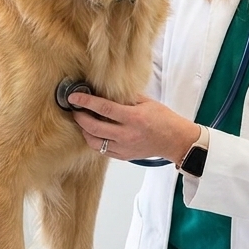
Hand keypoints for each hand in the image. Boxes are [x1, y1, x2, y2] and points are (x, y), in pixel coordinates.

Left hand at [68, 93, 199, 163]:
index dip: (86, 102)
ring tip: (83, 122)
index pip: (103, 108)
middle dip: (80, 118)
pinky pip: (102, 150)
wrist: (175, 140)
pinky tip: (94, 132)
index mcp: (134, 118)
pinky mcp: (124, 156)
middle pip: (93, 127)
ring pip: (94, 142)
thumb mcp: (147, 102)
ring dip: (84, 131)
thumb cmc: (164, 119)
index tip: (74, 97)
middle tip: (75, 109)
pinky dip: (94, 141)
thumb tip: (106, 92)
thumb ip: (126, 98)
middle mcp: (127, 134)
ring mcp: (124, 148)